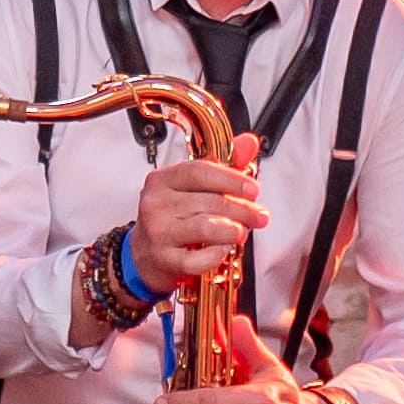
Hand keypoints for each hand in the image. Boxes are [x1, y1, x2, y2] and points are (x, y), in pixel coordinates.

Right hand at [127, 145, 266, 302]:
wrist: (144, 255)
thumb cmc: (172, 218)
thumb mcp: (192, 188)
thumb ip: (222, 166)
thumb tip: (248, 144)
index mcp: (162, 180)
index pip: (199, 171)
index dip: (231, 179)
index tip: (253, 189)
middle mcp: (156, 203)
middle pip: (209, 201)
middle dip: (242, 209)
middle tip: (258, 216)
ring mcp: (158, 232)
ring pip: (206, 227)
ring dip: (233, 230)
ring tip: (242, 232)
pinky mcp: (163, 259)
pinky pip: (198, 258)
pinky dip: (217, 254)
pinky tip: (223, 249)